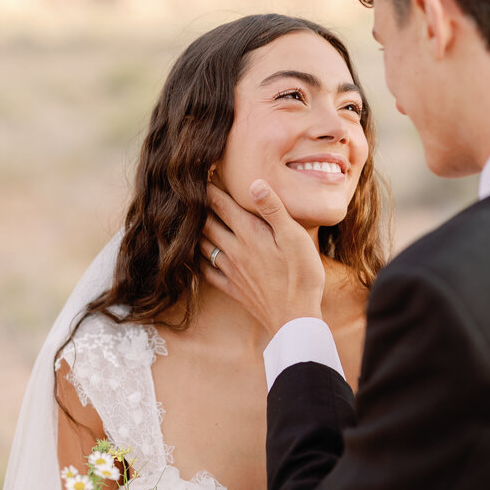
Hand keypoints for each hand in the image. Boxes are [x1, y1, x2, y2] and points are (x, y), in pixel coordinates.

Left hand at [202, 181, 325, 336]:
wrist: (296, 318)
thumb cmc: (302, 276)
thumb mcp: (295, 237)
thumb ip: (273, 210)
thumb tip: (254, 183)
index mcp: (249, 234)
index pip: (221, 204)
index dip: (209, 186)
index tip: (200, 171)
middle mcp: (235, 250)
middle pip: (205, 223)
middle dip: (196, 206)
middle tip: (187, 192)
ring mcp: (231, 271)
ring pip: (202, 245)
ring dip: (193, 230)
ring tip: (187, 218)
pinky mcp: (233, 288)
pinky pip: (206, 271)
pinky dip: (196, 260)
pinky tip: (195, 256)